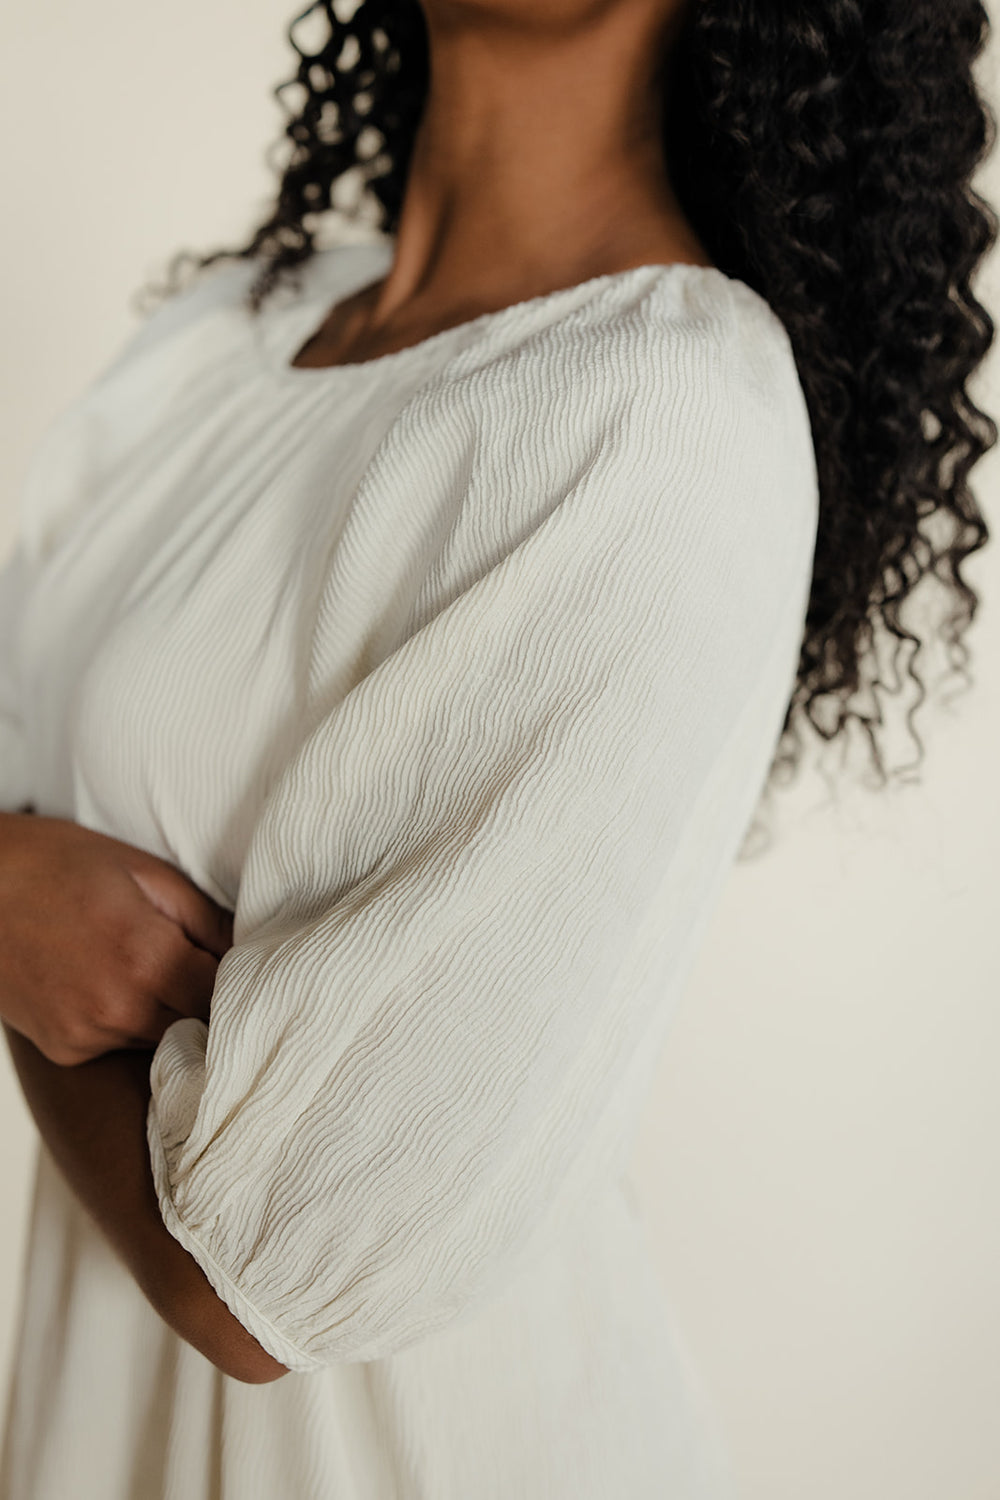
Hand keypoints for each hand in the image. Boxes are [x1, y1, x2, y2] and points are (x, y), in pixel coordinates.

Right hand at [0, 812, 233, 1065]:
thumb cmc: (57, 863)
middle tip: (197, 964)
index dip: (238, 979)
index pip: (225, 996)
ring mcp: (86, 1035)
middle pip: (198, 1026)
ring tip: (145, 967)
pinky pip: (118, 1044)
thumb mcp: (144, 871)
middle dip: (206, 1000)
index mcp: (148, 958)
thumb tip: (249, 948)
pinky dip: (125, 1021)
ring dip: (167, 1013)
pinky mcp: (64, 1050)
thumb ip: (204, 918)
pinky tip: (106, 982)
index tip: (241, 964)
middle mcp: (120, 1008)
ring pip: (160, 1038)